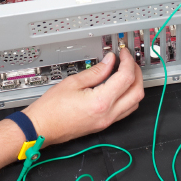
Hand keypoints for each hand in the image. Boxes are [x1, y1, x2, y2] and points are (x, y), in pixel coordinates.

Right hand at [23, 48, 143, 146]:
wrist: (43, 127)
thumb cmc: (51, 108)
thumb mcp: (72, 82)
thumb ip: (95, 71)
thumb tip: (109, 61)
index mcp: (101, 102)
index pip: (125, 78)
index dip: (128, 62)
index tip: (123, 53)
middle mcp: (108, 114)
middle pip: (137, 92)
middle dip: (136, 73)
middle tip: (128, 60)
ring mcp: (108, 121)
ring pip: (135, 103)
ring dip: (134, 86)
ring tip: (124, 71)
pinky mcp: (105, 124)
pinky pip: (126, 110)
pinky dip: (128, 96)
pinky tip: (118, 87)